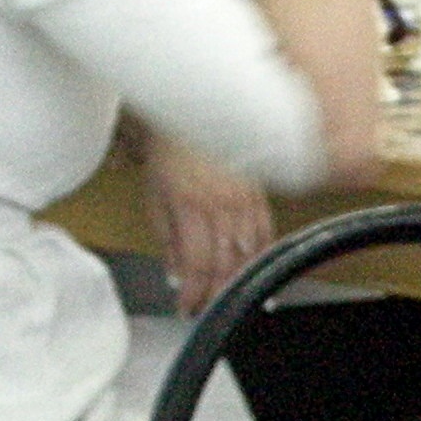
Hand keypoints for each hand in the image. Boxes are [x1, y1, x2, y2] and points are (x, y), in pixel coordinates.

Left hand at [140, 128, 275, 309]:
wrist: (197, 112)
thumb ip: (167, 238)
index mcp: (192, 207)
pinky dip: (260, 255)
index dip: (195, 294)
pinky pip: (265, 234)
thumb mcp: (155, 194)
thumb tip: (176, 273)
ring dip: (240, 280)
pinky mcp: (260, 195)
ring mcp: (245, 201)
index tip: (188, 308)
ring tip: (231, 294)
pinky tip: (252, 265)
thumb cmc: (172, 146)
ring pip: (250, 254)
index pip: (198, 266)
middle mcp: (223, 207)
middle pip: (228, 266)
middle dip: (218, 293)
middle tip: (209, 307)